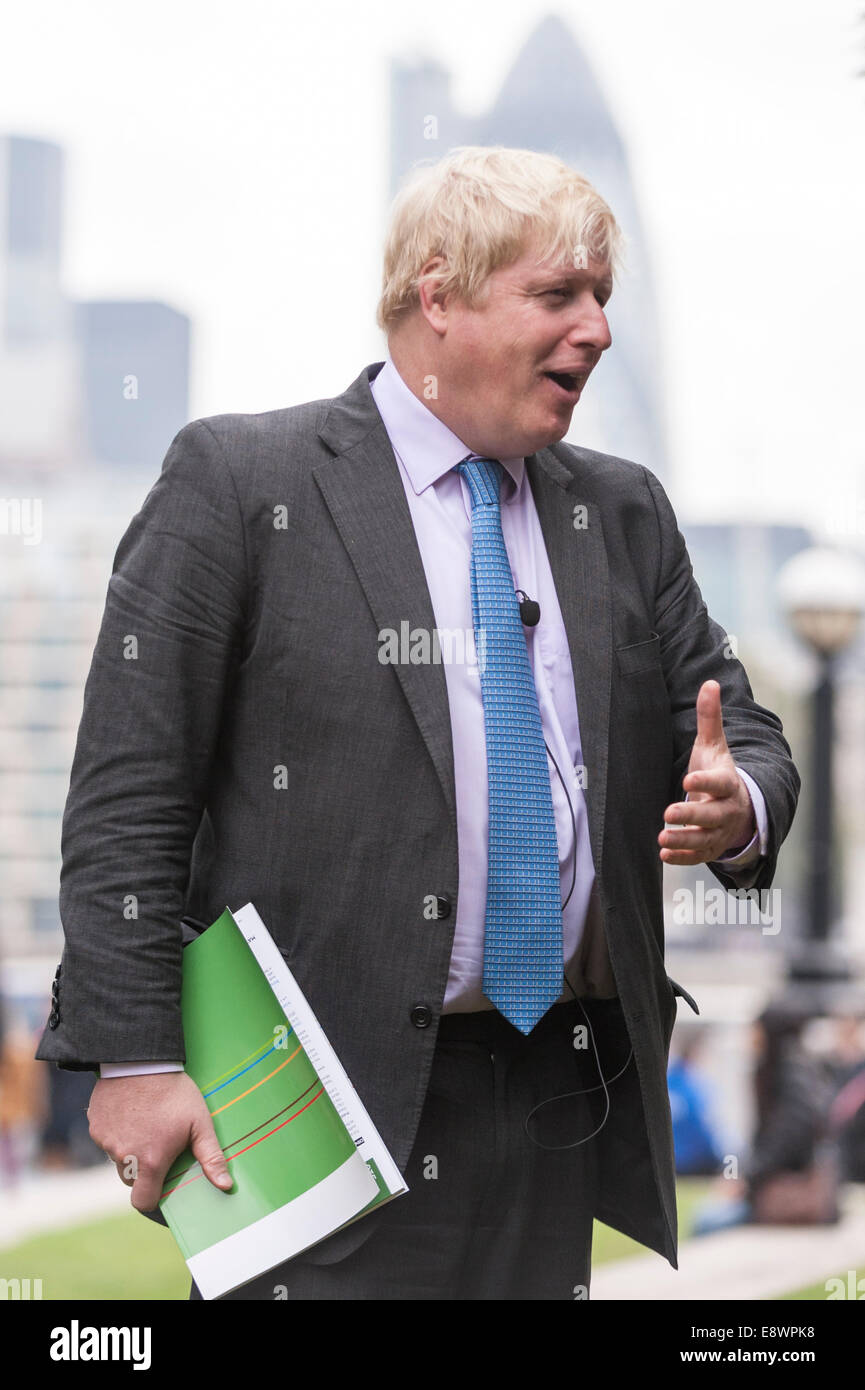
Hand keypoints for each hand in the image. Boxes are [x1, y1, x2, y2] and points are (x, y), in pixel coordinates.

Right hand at [87, 1071, 232, 1210]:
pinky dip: (116, 1133)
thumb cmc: (174, 1092)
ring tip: (146, 1125)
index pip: (143, 1202)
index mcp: (150, 1161)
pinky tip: (131, 1114)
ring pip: (117, 1158)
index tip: (162, 1185)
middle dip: (143, 1171)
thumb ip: (211, 1157)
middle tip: (158, 1146)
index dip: (152, 1199)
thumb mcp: (200, 1122)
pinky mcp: (95, 1125)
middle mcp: (123, 1156)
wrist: (141, 1059)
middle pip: (130, 1180)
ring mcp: (106, 1141)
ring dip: (129, 1150)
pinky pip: (106, 1139)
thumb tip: (225, 1187)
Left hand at [658, 680, 755, 866]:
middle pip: (711, 814)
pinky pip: (698, 856)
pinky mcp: (709, 848)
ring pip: (704, 838)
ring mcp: (719, 831)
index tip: (689, 778)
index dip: (706, 780)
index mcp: (728, 783)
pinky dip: (682, 858)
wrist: (740, 809)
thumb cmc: (720, 773)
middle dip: (692, 814)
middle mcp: (726, 809)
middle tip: (669, 812)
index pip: (720, 782)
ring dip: (683, 840)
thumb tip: (710, 683)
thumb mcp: (715, 747)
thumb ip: (710, 719)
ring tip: (662, 838)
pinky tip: (663, 855)